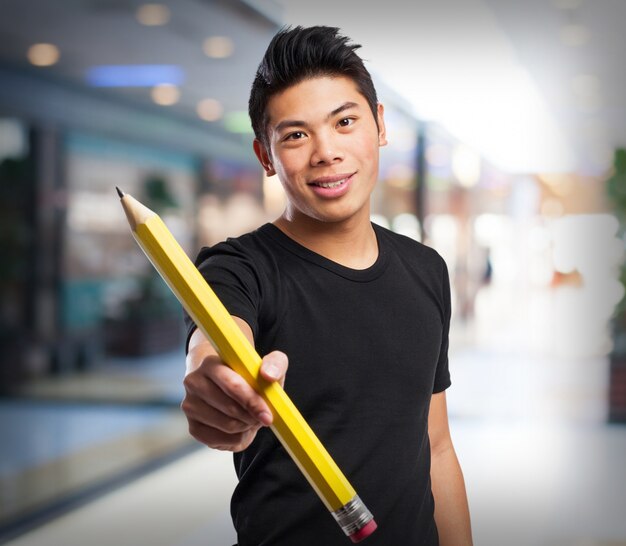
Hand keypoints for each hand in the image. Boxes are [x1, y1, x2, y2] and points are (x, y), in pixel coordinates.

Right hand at [182, 330, 287, 451]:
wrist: (224, 384)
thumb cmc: (248, 374)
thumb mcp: (266, 364)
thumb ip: (275, 363)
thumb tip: (268, 375)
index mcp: (211, 364)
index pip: (233, 386)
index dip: (253, 402)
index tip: (268, 416)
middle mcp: (194, 383)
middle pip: (230, 408)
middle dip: (252, 417)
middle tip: (262, 416)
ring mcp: (190, 405)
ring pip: (226, 426)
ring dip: (246, 427)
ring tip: (251, 418)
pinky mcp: (192, 426)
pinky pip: (219, 441)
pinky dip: (236, 439)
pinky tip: (240, 428)